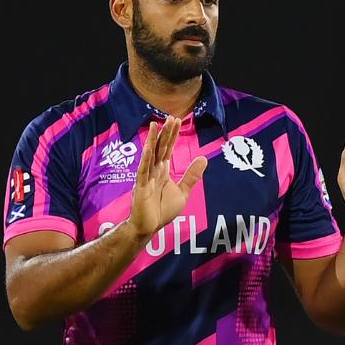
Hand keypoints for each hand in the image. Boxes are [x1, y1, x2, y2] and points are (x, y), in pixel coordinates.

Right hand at [127, 116, 208, 238]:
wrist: (149, 226)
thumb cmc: (162, 210)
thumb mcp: (183, 191)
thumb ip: (191, 175)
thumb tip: (203, 158)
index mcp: (162, 170)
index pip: (168, 149)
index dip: (172, 135)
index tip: (177, 121)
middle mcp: (154, 170)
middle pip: (160, 147)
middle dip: (166, 133)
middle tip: (171, 117)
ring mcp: (146, 177)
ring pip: (150, 154)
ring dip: (154, 140)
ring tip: (157, 124)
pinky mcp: (141, 186)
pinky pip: (143, 169)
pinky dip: (146, 158)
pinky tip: (149, 146)